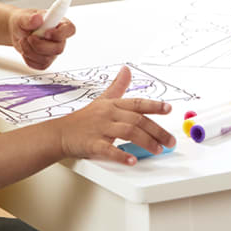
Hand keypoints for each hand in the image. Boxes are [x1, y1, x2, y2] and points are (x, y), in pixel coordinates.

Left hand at [10, 7, 75, 70]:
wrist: (16, 32)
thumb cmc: (23, 22)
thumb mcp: (22, 17)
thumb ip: (28, 18)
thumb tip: (37, 19)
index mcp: (59, 23)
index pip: (69, 29)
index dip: (60, 34)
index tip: (46, 33)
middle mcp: (59, 38)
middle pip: (58, 49)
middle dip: (40, 46)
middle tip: (29, 38)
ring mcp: (53, 51)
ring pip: (47, 59)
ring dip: (30, 51)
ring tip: (23, 41)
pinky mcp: (46, 61)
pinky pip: (40, 65)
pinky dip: (28, 59)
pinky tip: (25, 49)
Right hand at [56, 66, 175, 165]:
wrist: (60, 133)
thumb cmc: (83, 119)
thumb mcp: (102, 100)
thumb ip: (117, 86)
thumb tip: (126, 70)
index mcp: (112, 105)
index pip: (137, 103)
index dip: (154, 105)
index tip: (168, 109)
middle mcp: (108, 115)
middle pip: (138, 120)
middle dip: (157, 131)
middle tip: (170, 141)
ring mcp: (100, 129)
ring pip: (128, 132)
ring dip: (146, 142)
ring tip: (158, 150)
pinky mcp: (93, 144)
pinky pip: (109, 149)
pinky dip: (121, 156)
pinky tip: (132, 161)